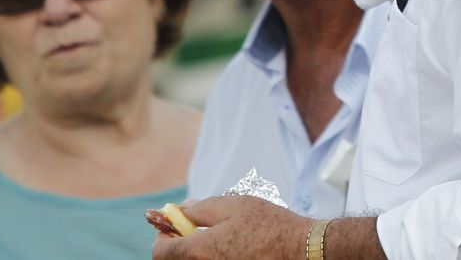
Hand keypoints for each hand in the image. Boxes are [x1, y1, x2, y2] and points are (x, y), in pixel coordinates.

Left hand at [150, 197, 308, 259]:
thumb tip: (181, 210)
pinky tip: (229, 248)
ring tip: (215, 238)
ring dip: (196, 252)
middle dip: (178, 245)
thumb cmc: (268, 224)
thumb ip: (201, 209)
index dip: (162, 237)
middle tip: (192, 231)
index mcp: (200, 251)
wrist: (299, 249)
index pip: (161, 252)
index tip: (172, 226)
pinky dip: (211, 257)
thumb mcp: (234, 205)